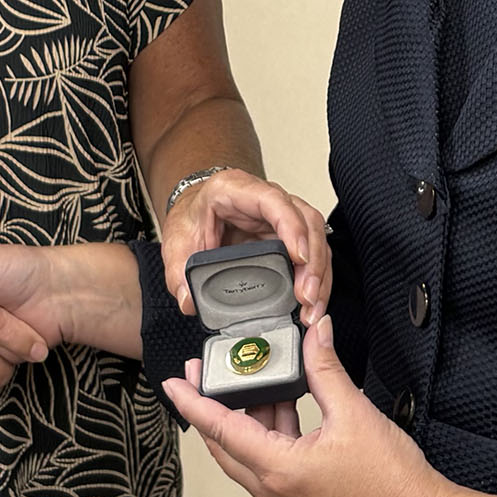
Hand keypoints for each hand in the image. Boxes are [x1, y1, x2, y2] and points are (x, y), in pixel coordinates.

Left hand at [162, 171, 330, 324]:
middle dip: (313, 261)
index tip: (299, 258)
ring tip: (312, 306)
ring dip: (320, 273)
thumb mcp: (177, 244)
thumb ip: (178, 273)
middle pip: (306, 220)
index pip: (273, 201)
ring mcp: (281, 215)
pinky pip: (312, 252)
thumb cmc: (191, 219)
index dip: (292, 227)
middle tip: (306, 296)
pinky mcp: (288, 235)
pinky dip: (317, 278)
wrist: (194, 213)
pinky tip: (312, 301)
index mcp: (234, 190)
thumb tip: (189, 301)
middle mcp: (266, 198)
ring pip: (316, 237)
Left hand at [163, 315, 439, 496]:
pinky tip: (283, 406)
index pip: (221, 430)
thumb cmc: (392, 482)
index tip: (173, 383)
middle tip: (203, 373)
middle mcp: (274, 494)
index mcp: (280, 472)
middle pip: (226, 445)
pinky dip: (268, 434)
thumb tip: (314, 332)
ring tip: (252, 380)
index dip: (194, 403)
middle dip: (212, 407)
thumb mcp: (354, 413)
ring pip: (247, 455)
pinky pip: (268, 465)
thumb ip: (325, 369)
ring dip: (245, 419)